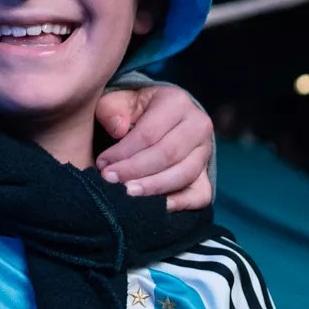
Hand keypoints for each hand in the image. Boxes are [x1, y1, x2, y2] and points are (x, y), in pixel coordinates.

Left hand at [96, 84, 215, 209]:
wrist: (159, 119)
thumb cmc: (135, 111)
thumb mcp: (120, 101)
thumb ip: (112, 109)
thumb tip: (118, 129)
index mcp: (177, 102)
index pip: (149, 133)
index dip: (124, 152)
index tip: (102, 164)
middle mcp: (198, 125)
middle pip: (168, 154)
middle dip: (136, 171)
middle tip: (111, 181)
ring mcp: (205, 151)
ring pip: (184, 174)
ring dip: (154, 188)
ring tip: (128, 194)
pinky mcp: (206, 174)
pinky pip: (200, 194)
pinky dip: (181, 203)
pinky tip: (157, 207)